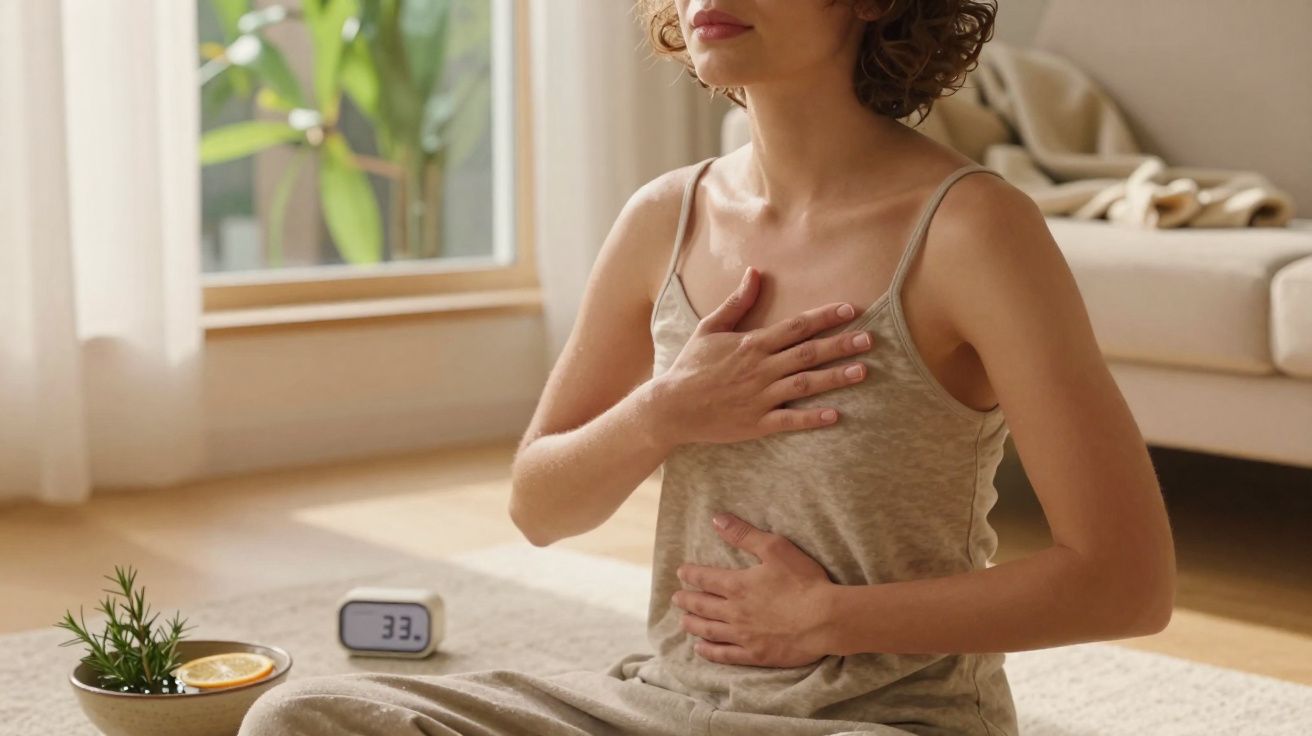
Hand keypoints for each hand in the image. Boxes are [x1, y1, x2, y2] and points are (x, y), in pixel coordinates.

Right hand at [651, 266, 874, 445]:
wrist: (671, 406)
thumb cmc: (691, 366)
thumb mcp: (709, 328)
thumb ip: (736, 303)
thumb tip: (755, 273)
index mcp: (752, 344)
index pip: (796, 326)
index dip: (825, 317)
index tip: (851, 310)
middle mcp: (760, 369)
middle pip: (808, 353)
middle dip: (841, 345)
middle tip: (870, 340)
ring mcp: (760, 397)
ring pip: (805, 384)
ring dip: (835, 377)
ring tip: (862, 371)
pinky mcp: (757, 423)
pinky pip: (790, 420)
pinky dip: (813, 418)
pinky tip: (835, 415)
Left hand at [671, 511, 836, 667]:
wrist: (825, 619)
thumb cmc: (803, 581)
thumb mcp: (775, 548)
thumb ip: (744, 534)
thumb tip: (717, 519)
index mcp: (738, 585)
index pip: (706, 579)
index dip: (691, 575)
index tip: (681, 573)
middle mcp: (734, 612)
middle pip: (703, 606)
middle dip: (687, 600)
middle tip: (676, 598)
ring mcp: (743, 636)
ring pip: (709, 631)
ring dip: (693, 625)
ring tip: (683, 622)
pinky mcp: (755, 655)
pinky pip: (725, 655)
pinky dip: (710, 652)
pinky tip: (701, 649)